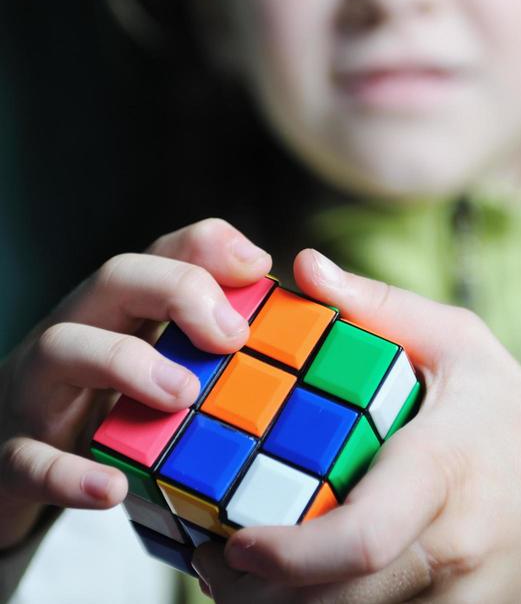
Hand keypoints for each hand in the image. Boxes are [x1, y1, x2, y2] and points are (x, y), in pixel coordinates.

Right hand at [0, 219, 270, 549]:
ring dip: (126, 364)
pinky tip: (111, 487)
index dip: (210, 249)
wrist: (12, 464)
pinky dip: (69, 472)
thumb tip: (279, 283)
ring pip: (62, 346)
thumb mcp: (160, 359)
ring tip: (183, 395)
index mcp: (122, 306)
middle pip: (117, 276)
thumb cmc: (105, 403)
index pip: (164, 250)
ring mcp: (41, 388)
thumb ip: (217, 329)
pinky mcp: (14, 454)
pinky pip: (29, 457)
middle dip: (178, 290)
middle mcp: (80, 329)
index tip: (259, 269)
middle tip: (231, 336)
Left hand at [193, 250, 520, 603]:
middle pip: (339, 601)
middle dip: (260, 594)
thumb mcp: (457, 341)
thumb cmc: (506, 412)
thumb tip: (306, 267)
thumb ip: (377, 306)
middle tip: (211, 556)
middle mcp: (448, 545)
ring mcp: (451, 598)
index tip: (237, 542)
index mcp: (443, 468)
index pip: (366, 536)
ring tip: (233, 570)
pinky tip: (287, 586)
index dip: (293, 554)